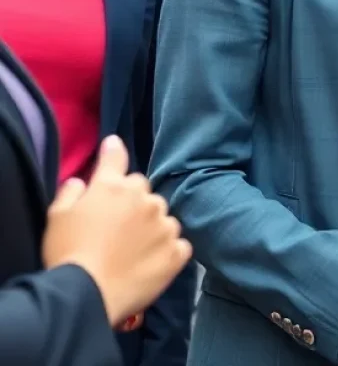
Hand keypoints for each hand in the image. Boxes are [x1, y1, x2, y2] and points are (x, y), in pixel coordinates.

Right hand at [42, 135, 192, 326]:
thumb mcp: (56, 218)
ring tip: (134, 250)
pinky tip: (152, 262)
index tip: (113, 145)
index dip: (113, 151)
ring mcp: (164, 223)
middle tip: (116, 227)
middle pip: (142, 190)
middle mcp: (144, 198)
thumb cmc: (67, 255)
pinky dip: (168, 249)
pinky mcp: (176, 250)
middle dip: (132, 202)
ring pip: (162, 216)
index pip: (116, 158)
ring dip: (152, 226)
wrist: (86, 296)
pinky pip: (178, 243)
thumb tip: (80, 180)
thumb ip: (70, 192)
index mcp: (113, 187)